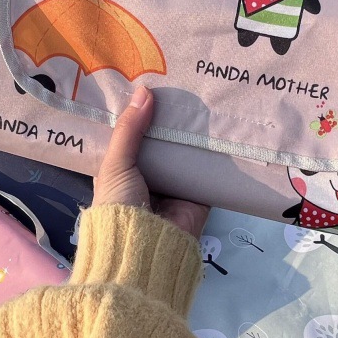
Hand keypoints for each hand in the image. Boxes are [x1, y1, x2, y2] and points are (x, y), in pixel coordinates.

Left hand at [93, 86, 209, 238]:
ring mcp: (175, 188)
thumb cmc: (119, 205)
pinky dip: (213, 154)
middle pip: (162, 145)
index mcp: (124, 173)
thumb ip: (129, 130)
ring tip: (204, 100)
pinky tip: (221, 127)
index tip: (152, 87)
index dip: (141, 117)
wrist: (144, 249)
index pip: (134, 140)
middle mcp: (149, 179)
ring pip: (185, 155)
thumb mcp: (116, 164)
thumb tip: (145, 91)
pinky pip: (207, 171)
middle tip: (184, 89)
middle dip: (170, 123)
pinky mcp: (199, 196)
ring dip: (193, 135)